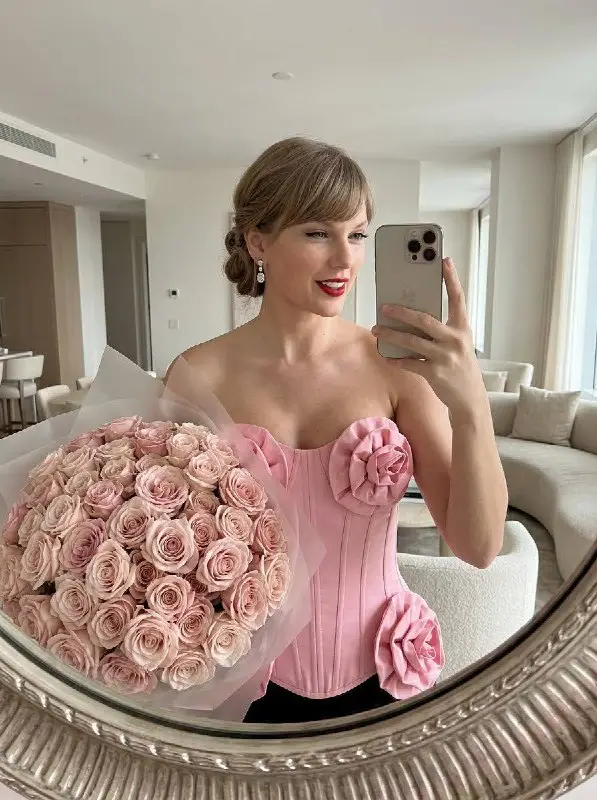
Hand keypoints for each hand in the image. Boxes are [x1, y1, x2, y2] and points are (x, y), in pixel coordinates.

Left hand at [371, 258, 486, 419]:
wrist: (470, 399)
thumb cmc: (460, 367)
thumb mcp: (458, 345)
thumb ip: (442, 331)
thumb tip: (413, 318)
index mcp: (462, 329)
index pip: (458, 298)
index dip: (451, 278)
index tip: (443, 260)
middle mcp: (455, 340)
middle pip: (425, 320)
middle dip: (402, 312)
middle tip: (384, 307)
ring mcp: (445, 357)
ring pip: (412, 342)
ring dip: (391, 335)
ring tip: (377, 329)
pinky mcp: (435, 373)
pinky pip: (409, 363)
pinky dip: (396, 359)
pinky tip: (385, 355)